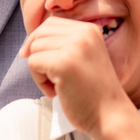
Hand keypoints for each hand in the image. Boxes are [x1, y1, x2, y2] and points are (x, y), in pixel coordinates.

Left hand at [19, 17, 130, 136]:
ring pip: (34, 48)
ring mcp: (74, 47)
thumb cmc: (93, 93)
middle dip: (38, 55)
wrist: (110, 116)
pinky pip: (33, 63)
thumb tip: (28, 43)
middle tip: (52, 78)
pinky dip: (40, 81)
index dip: (40, 42)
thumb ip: (64, 44)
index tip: (43, 63)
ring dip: (40, 71)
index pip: (51, 23)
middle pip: (40, 34)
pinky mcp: (63, 63)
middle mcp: (83, 33)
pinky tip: (57, 92)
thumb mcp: (84, 57)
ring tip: (59, 86)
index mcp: (90, 29)